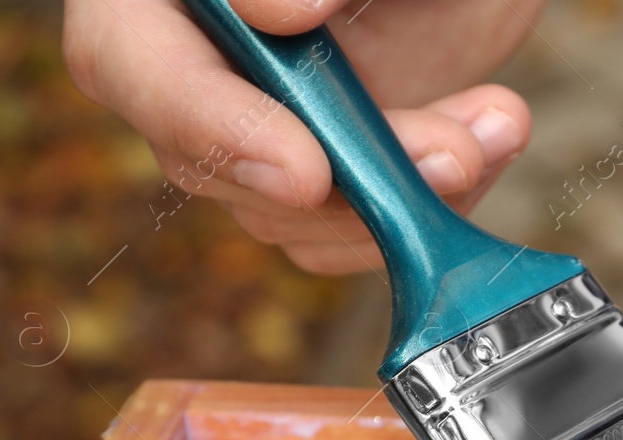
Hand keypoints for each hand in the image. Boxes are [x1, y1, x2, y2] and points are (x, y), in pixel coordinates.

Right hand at [62, 0, 539, 272]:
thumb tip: (271, 10)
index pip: (127, 56)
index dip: (207, 119)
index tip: (306, 168)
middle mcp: (190, 55)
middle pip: (208, 158)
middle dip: (343, 174)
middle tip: (452, 156)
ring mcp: (248, 121)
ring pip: (283, 213)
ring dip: (401, 195)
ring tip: (495, 126)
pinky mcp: (313, 173)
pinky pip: (346, 234)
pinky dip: (426, 210)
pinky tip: (487, 143)